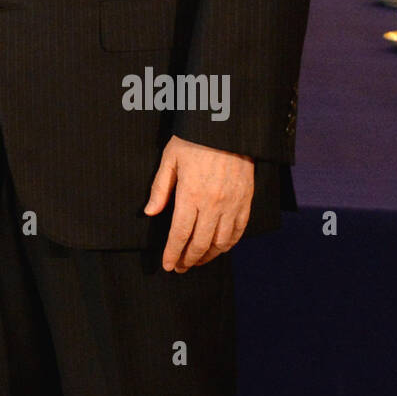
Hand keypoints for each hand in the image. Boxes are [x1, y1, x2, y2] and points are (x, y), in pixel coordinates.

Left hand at [144, 135, 253, 272]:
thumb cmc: (194, 140)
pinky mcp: (246, 201)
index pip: (180, 234)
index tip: (168, 265)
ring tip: (196, 260)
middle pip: (200, 243)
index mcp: (191, 194)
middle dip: (188, 259)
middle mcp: (213, 204)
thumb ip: (160, 188)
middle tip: (180, 267)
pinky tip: (219, 248)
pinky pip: (239, 231)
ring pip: (221, 242)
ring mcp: (232, 204)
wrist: (227, 127)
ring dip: (208, 256)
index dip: (173, 253)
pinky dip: (228, 245)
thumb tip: (150, 213)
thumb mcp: (170, 159)